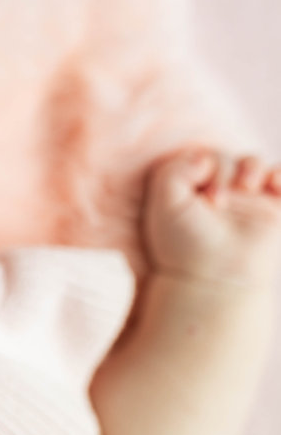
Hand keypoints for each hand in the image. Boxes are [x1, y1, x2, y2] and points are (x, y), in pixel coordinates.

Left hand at [143, 147, 280, 286]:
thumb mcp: (165, 205)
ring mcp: (244, 200)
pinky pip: (280, 179)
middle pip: (227, 158)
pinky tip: (274, 183)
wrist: (214, 278)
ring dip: (253, 166)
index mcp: (188, 188)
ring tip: (248, 186)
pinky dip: (280, 176)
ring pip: (254, 164)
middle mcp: (216, 191)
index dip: (203, 166)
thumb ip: (174, 171)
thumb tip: (204, 156)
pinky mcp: (271, 210)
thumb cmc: (183, 245)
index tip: (202, 196)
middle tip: (217, 203)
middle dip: (225, 171)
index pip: (200, 158)